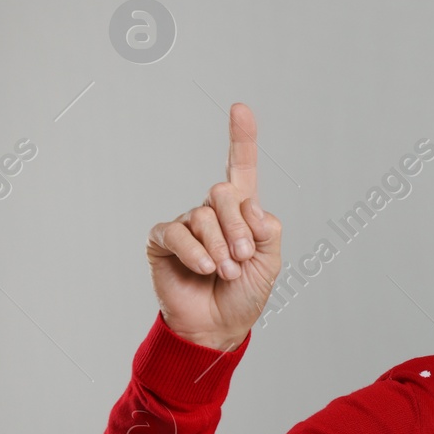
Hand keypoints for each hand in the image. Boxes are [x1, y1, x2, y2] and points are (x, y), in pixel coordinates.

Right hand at [146, 103, 282, 349]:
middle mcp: (211, 211)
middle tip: (242, 259)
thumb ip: (267, 230)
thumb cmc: (245, 293)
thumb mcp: (270, 260)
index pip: (240, 168)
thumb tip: (251, 208)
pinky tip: (205, 268)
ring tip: (224, 272)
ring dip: (221, 247)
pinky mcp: (163, 240)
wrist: (219, 325)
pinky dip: (196, 252)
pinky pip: (178, 233)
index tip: (240, 108)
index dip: (241, 138)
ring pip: (203, 216)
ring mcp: (186, 224)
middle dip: (238, 228)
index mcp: (241, 211)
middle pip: (223, 193)